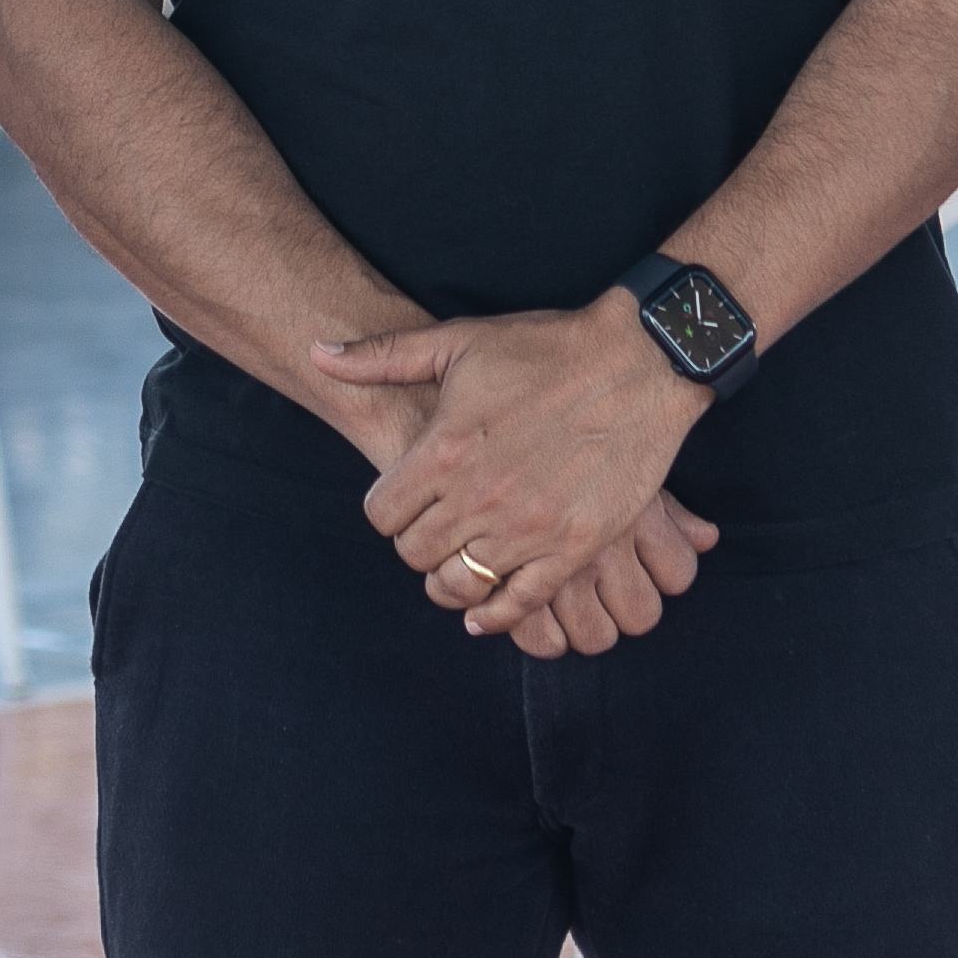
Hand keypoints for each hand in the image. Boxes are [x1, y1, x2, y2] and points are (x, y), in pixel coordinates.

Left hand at [317, 295, 714, 646]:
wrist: (640, 361)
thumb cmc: (547, 347)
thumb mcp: (459, 341)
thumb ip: (382, 356)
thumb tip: (317, 352)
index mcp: (446, 448)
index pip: (382, 515)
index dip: (389, 509)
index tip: (406, 501)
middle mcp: (480, 495)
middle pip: (415, 554)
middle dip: (417, 543)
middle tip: (435, 528)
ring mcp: (529, 527)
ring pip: (460, 586)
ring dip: (450, 579)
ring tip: (458, 563)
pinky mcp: (574, 547)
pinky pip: (519, 604)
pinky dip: (495, 616)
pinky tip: (485, 608)